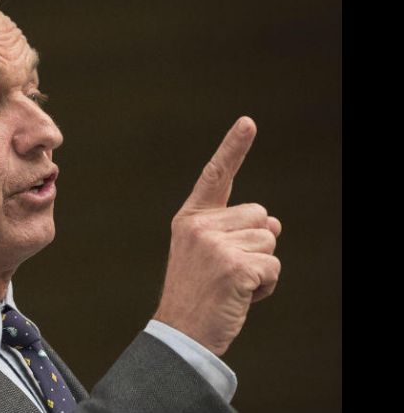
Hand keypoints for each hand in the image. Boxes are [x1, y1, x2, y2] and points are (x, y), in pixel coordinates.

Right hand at [153, 116, 281, 355]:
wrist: (181, 334)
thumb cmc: (197, 295)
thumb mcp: (209, 256)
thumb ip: (237, 232)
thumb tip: (275, 221)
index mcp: (190, 219)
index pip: (216, 177)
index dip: (234, 148)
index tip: (248, 122)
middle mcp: (200, 226)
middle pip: (260, 214)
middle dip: (256, 243)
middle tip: (227, 271)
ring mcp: (215, 244)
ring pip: (270, 240)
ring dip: (261, 266)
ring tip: (231, 284)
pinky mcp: (234, 266)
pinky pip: (273, 265)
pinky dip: (266, 285)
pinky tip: (240, 296)